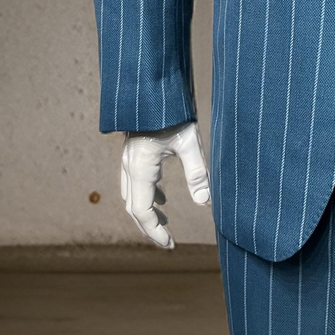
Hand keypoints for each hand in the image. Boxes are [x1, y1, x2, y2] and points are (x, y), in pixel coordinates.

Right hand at [119, 122, 209, 248]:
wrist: (152, 89)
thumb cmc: (172, 112)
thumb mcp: (189, 141)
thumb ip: (197, 172)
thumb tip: (205, 202)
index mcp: (141, 168)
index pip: (142, 212)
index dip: (155, 232)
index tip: (170, 245)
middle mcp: (129, 167)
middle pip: (133, 208)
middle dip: (149, 228)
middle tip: (168, 241)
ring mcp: (128, 160)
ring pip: (132, 196)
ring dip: (147, 213)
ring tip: (165, 224)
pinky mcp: (133, 153)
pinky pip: (135, 183)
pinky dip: (147, 197)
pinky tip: (163, 199)